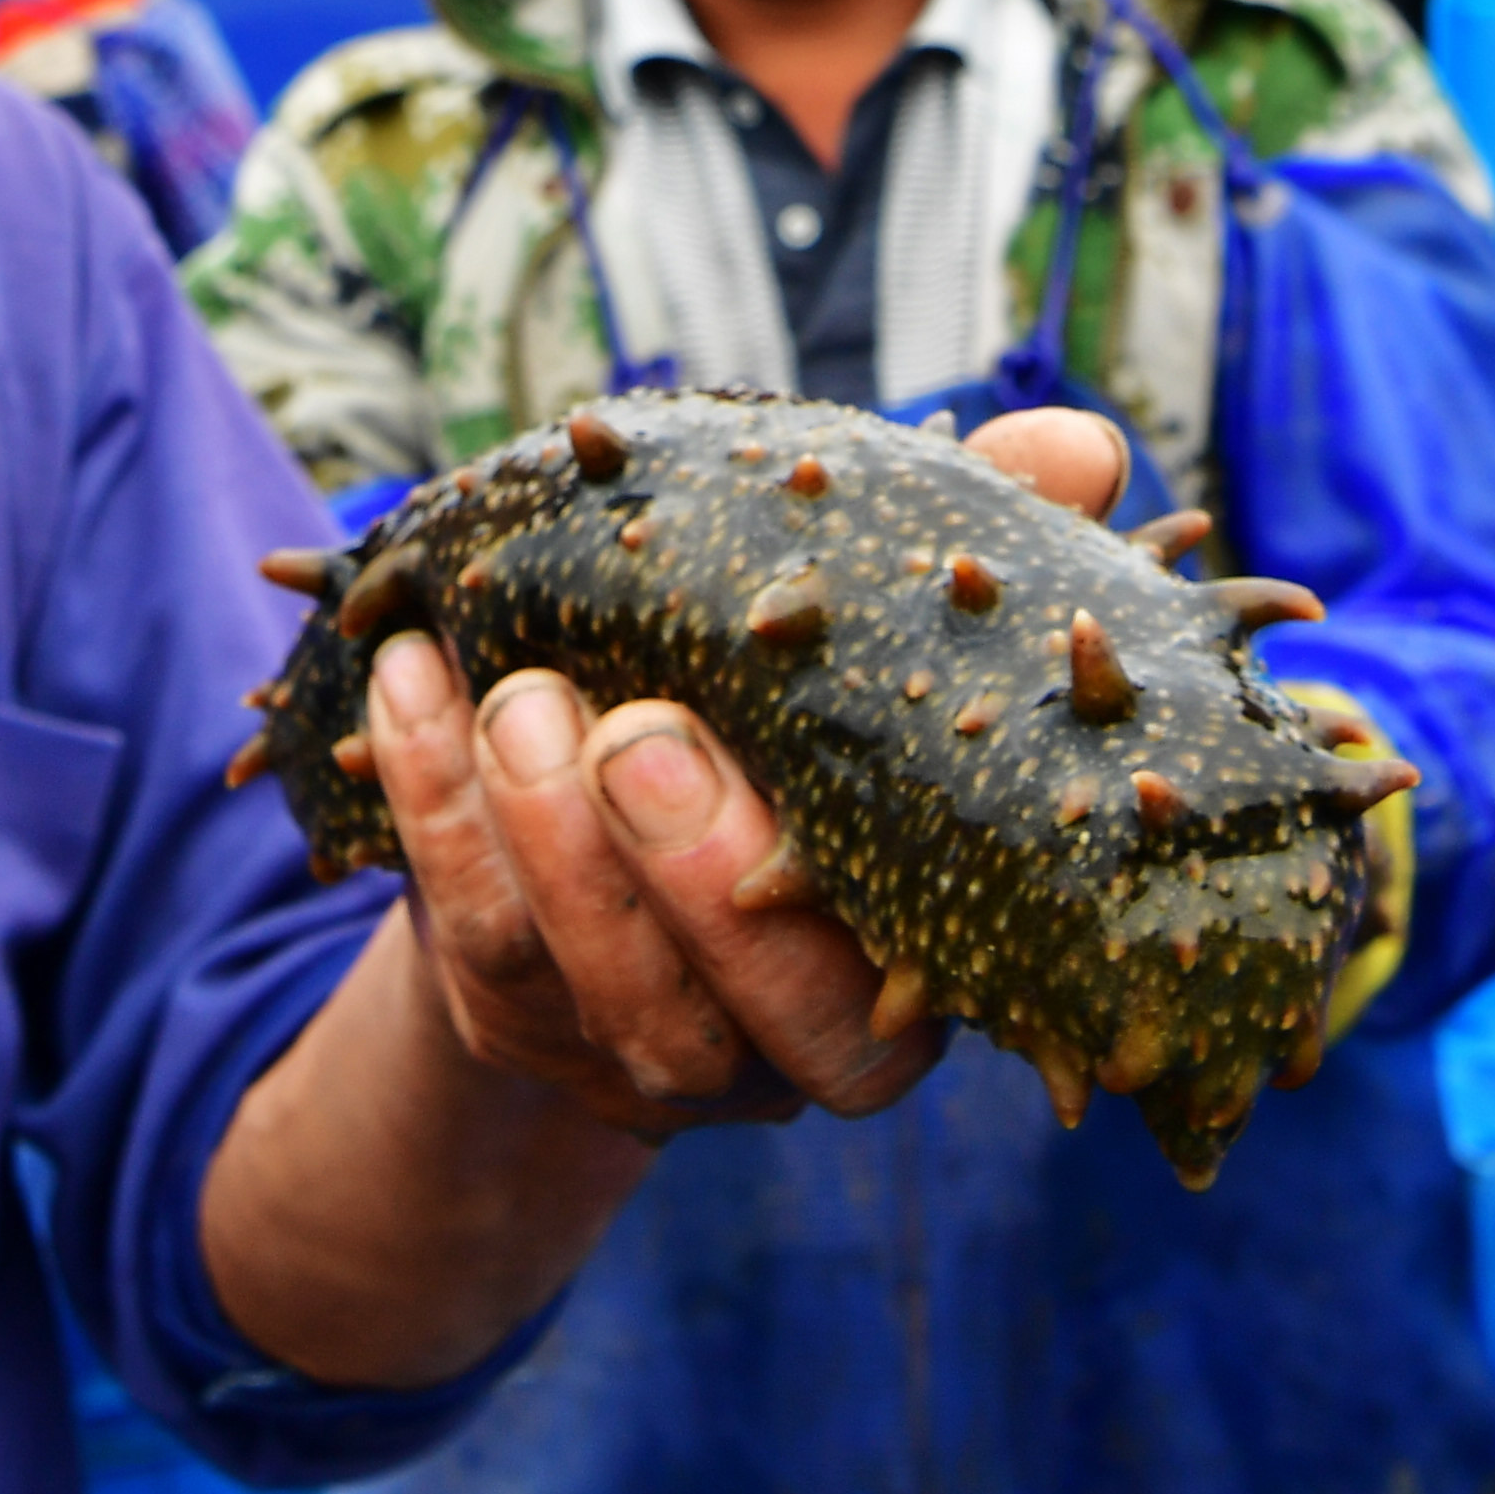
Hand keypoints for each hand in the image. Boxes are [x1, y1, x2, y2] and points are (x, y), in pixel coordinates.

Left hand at [357, 404, 1134, 1144]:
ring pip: (584, 976)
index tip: (811, 776)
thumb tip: (1082, 451)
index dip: (845, 912)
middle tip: (634, 732)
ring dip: (539, 831)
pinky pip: (461, 919)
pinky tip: (412, 676)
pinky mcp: (506, 1004)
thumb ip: (983, 546)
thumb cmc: (792, 704)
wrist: (613, 824)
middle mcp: (775, 1042)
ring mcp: (632, 1037)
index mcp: (909, 970)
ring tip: (519, 697)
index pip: (888, 1001)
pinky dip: (428, 795)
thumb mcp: (882, 630)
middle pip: (731, 1015)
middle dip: (674, 875)